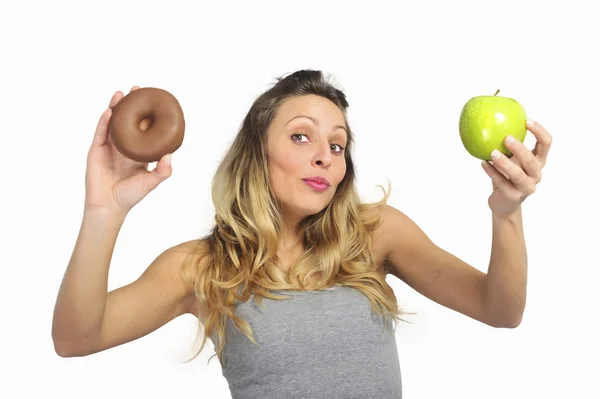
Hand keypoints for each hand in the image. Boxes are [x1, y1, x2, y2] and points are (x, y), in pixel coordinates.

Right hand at [84, 86, 172, 214]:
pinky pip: (101, 133)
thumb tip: (170, 155)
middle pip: (127, 121)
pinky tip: (109, 111)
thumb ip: (162, 170)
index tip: (154, 101)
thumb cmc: (131, 195)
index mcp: (138, 152)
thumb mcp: (151, 182)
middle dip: (132, 105)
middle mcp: (124, 147)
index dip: (147, 116)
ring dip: (116, 107)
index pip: (144, 130)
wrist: (109, 206)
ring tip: (121, 93)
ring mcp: (109, 147)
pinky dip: (104, 122)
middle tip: (138, 89)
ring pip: (113, 123)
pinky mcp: (96, 150)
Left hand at [481, 119, 551, 217]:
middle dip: (520, 148)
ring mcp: (527, 187)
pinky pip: (501, 182)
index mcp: (538, 161)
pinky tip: (483, 163)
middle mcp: (536, 174)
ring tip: (492, 152)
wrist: (504, 203)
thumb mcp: (511, 159)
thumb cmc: (507, 176)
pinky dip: (491, 172)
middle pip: (532, 160)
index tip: (527, 121)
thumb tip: (494, 119)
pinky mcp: (514, 196)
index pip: (546, 144)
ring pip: (517, 174)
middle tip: (506, 137)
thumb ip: (508, 145)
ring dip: (504, 162)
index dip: (539, 132)